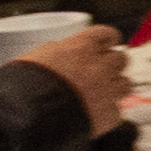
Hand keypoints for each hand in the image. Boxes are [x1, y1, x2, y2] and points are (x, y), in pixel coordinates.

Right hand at [13, 25, 132, 133]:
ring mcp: (108, 90)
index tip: (110, 41)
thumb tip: (64, 50)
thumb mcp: (37, 55)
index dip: (109, 38)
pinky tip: (95, 115)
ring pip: (125, 83)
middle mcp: (100, 66)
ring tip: (101, 94)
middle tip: (102, 71)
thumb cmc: (25, 86)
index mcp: (81, 48)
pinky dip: (108, 112)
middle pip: (120, 58)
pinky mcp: (110, 114)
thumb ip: (58, 50)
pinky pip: (116, 110)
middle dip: (112, 64)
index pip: (106, 34)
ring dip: (115, 87)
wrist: (30, 116)